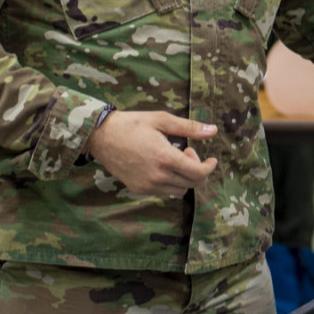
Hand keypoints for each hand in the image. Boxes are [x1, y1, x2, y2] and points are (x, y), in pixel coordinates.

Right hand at [84, 110, 217, 197]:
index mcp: (165, 158)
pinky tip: (162, 167)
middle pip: (191, 183)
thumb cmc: (132, 124)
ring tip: (174, 159)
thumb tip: (213, 130)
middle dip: (196, 168)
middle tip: (186, 151)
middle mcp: (157, 176)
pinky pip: (164, 193)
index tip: (211, 159)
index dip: (209, 167)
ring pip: (179, 190)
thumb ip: (189, 127)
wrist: (100, 136)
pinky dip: (171, 183)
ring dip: (184, 177)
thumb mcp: (162, 120)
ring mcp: (147, 185)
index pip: (198, 173)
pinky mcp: (138, 189)